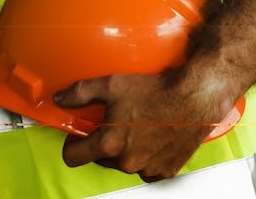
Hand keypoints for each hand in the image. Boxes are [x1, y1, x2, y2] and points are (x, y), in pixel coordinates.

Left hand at [54, 73, 225, 181]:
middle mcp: (127, 162)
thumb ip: (80, 93)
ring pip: (123, 164)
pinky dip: (145, 156)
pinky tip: (150, 137)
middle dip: (102, 144)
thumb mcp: (111, 84)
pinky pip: (146, 168)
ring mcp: (148, 168)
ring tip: (135, 127)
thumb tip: (60, 98)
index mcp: (110, 144)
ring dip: (125, 151)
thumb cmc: (156, 91)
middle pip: (100, 159)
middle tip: (112, 123)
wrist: (195, 97)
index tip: (78, 136)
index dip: (72, 144)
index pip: (73, 157)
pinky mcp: (166, 170)